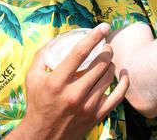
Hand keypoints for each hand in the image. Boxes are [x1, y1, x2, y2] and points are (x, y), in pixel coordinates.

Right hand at [10, 24, 128, 139]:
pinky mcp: (97, 115)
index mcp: (57, 82)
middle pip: (100, 64)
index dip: (94, 37)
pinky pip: (118, 95)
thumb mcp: (32, 78)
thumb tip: (55, 38)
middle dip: (107, 50)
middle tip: (106, 46)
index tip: (103, 27)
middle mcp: (74, 93)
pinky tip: (124, 74)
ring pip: (109, 76)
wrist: (43, 136)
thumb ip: (42, 55)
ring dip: (111, 64)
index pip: (79, 53)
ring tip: (107, 60)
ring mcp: (87, 106)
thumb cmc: (38, 104)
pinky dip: (124, 82)